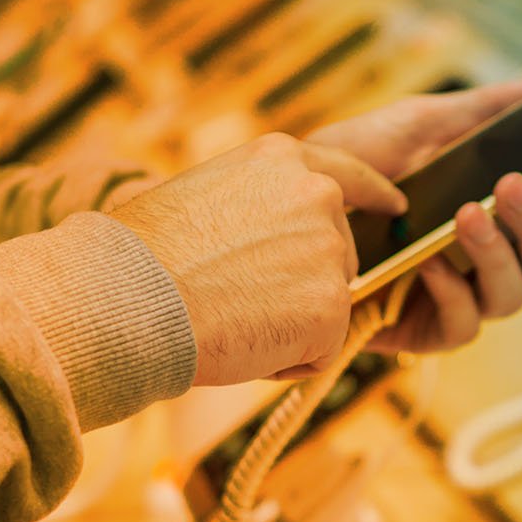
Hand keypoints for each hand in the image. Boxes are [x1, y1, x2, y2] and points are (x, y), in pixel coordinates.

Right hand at [110, 133, 405, 384]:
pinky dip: (285, 362)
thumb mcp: (199, 196)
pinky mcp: (331, 306)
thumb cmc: (139, 256)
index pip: (349, 174)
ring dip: (289, 326)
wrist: (125, 297)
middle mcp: (317, 195)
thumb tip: (266, 237)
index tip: (395, 206)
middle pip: (338, 257)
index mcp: (282, 159)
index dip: (374, 195)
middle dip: (302, 287)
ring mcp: (329, 250)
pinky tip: (240, 344)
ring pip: (326, 309)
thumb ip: (253, 205)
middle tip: (235, 298)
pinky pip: (319, 352)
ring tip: (228, 317)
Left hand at [306, 78, 521, 352]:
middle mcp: (489, 261)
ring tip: (464, 215)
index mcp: (498, 214)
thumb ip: (480, 108)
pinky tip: (428, 262)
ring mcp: (461, 299)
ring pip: (514, 297)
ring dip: (497, 254)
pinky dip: (452, 294)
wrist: (283, 210)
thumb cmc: (353, 167)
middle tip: (509, 184)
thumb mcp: (414, 124)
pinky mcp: (424, 332)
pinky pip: (463, 327)